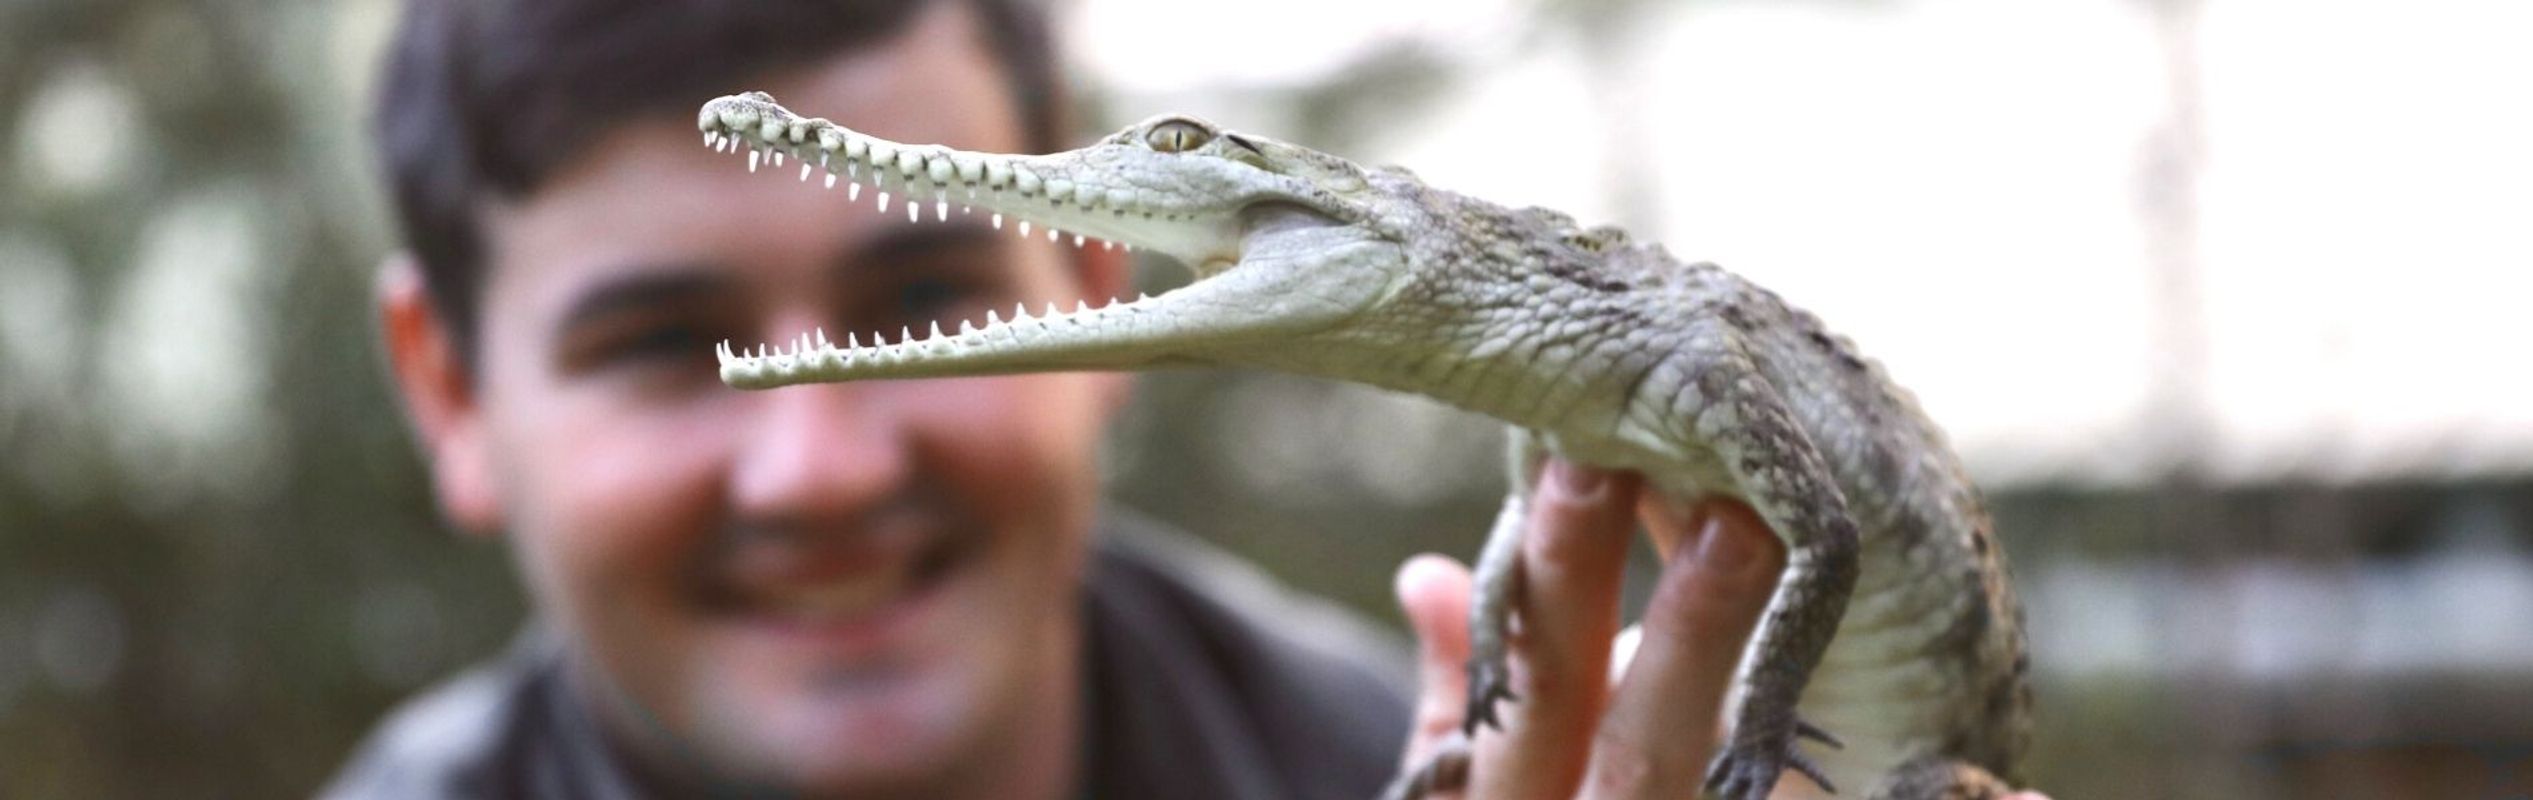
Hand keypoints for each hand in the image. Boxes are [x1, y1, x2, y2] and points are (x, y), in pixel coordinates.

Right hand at [1392, 460, 2046, 798]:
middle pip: (1645, 758)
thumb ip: (1462, 686)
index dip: (1550, 585)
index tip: (1583, 464)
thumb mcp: (1449, 787)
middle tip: (1738, 519)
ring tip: (1831, 609)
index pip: (1532, 694)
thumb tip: (1428, 576)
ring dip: (1785, 721)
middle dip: (1690, 637)